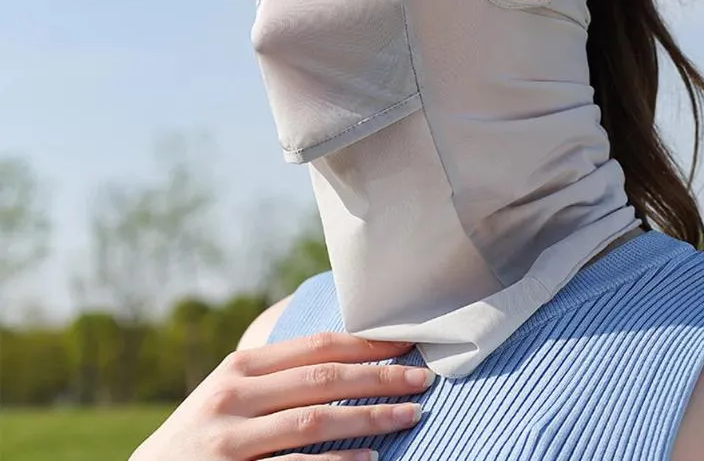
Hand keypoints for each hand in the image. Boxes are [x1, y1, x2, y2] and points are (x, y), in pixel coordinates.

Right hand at [129, 332, 433, 459]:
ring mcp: (230, 440)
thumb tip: (348, 357)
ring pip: (315, 420)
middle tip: (422, 379)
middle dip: (379, 377)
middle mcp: (234, 396)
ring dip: (370, 418)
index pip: (316, 347)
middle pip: (323, 379)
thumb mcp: (231, 394)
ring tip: (410, 416)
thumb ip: (277, 374)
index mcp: (241, 367)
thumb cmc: (202, 434)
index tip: (406, 342)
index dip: (365, 343)